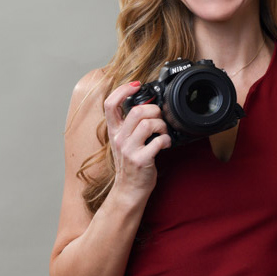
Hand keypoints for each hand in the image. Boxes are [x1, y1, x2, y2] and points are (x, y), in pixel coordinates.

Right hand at [104, 82, 170, 197]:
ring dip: (161, 125)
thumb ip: (130, 126)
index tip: (136, 85)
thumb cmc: (130, 165)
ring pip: (147, 123)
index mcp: (114, 131)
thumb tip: (147, 107)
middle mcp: (119, 139)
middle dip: (154, 110)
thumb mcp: (124, 142)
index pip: (110, 104)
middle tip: (160, 118)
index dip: (122, 90)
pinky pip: (158, 141)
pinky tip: (166, 144)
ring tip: (163, 132)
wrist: (128, 190)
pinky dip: (166, 140)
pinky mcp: (140, 159)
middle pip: (135, 111)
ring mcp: (129, 149)